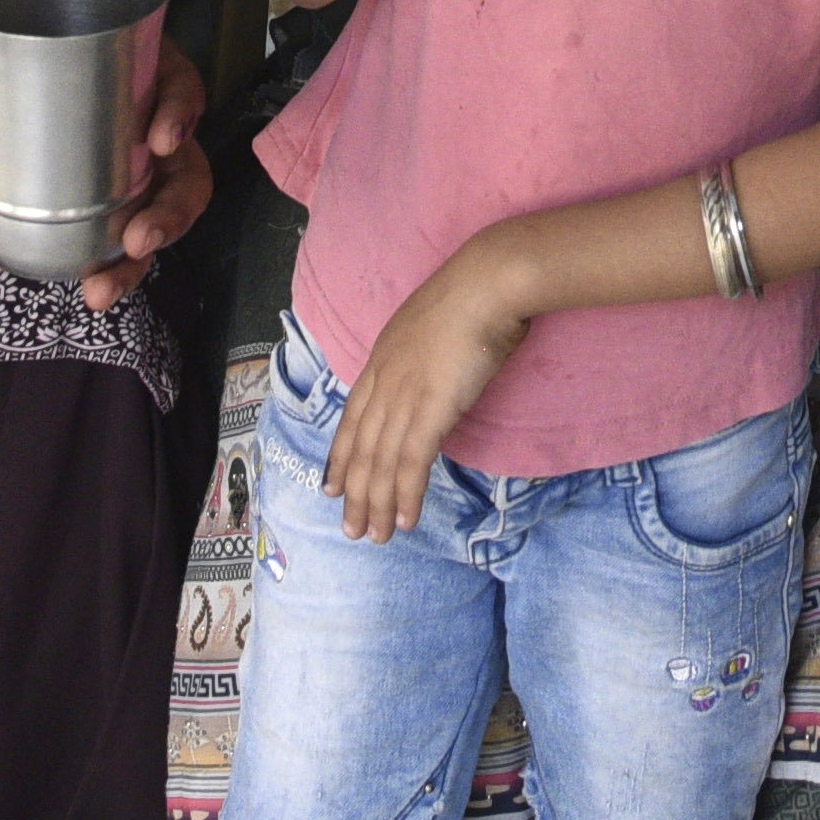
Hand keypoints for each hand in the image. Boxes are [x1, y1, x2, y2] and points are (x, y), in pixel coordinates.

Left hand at [0, 32, 214, 313]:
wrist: (80, 55)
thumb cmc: (74, 60)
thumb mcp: (46, 56)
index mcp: (153, 82)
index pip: (182, 92)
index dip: (178, 116)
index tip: (162, 139)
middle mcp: (166, 134)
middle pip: (189, 178)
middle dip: (169, 216)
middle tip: (137, 241)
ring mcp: (156, 175)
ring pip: (168, 223)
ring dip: (139, 260)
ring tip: (103, 287)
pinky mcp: (139, 205)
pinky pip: (141, 239)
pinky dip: (119, 268)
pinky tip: (95, 287)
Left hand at [322, 241, 536, 540]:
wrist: (488, 282)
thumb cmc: (472, 294)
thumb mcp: (432, 325)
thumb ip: (423, 357)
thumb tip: (430, 377)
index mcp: (381, 360)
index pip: (352, 418)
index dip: (341, 456)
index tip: (331, 486)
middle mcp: (384, 382)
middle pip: (362, 448)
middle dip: (355, 493)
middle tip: (352, 529)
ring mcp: (404, 396)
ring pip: (381, 463)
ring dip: (377, 504)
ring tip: (376, 537)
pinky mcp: (430, 409)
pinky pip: (411, 463)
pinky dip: (406, 495)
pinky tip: (406, 520)